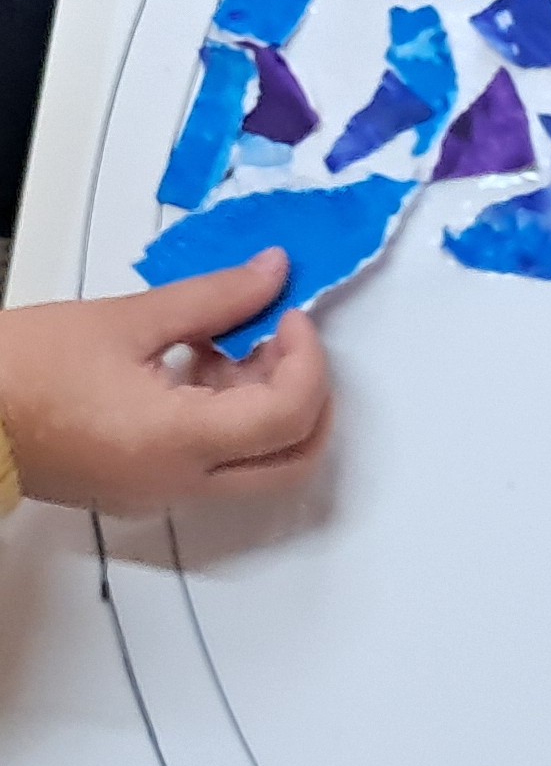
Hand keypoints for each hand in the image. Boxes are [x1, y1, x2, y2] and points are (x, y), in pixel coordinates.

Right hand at [0, 249, 332, 513]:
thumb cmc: (21, 370)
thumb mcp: (125, 321)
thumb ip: (214, 298)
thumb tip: (275, 272)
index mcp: (180, 444)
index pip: (290, 415)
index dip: (308, 358)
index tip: (289, 314)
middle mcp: (181, 484)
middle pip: (293, 458)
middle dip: (308, 394)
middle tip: (283, 337)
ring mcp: (161, 493)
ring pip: (257, 462)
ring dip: (266, 400)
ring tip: (229, 338)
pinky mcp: (142, 487)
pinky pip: (215, 461)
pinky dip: (228, 415)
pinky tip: (198, 360)